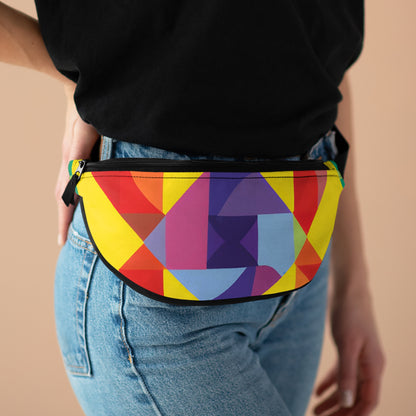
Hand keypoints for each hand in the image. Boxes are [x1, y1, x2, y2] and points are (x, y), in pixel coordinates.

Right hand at [55, 82, 99, 245]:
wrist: (79, 87)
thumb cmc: (86, 107)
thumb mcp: (85, 129)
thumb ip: (81, 152)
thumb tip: (77, 177)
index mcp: (71, 160)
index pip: (64, 196)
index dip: (64, 219)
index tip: (61, 241)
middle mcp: (69, 161)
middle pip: (62, 196)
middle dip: (64, 219)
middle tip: (64, 241)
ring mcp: (72, 157)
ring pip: (66, 188)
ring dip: (68, 208)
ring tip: (71, 226)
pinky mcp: (78, 152)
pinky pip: (73, 178)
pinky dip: (74, 193)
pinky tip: (82, 198)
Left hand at [313, 280, 385, 415]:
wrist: (349, 290)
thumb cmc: (350, 314)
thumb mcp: (347, 344)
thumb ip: (347, 373)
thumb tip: (348, 403)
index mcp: (374, 366)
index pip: (368, 401)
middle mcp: (369, 364)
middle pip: (356, 397)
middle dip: (340, 412)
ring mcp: (359, 357)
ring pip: (347, 386)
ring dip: (333, 400)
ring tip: (315, 411)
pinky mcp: (349, 349)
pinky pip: (341, 372)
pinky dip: (330, 383)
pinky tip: (317, 392)